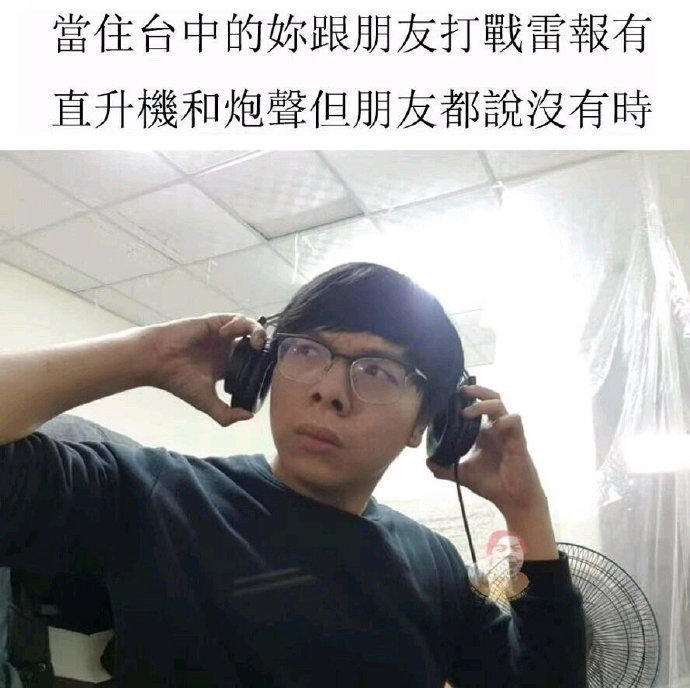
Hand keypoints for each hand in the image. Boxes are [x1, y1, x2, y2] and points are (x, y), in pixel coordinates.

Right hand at [146, 313, 266, 426]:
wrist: (157, 361)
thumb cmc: (178, 381)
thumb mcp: (205, 402)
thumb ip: (226, 414)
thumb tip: (250, 416)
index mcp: (227, 366)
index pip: (254, 363)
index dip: (264, 366)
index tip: (271, 372)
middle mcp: (227, 349)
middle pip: (257, 344)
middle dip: (267, 348)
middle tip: (268, 356)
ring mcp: (222, 335)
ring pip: (250, 328)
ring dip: (257, 333)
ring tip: (256, 344)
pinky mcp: (216, 322)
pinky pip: (236, 318)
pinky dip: (239, 324)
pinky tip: (228, 335)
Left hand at [426, 385, 546, 515]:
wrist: (512, 500)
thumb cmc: (491, 483)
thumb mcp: (462, 474)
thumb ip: (445, 467)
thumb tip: (427, 462)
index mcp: (483, 432)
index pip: (476, 406)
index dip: (465, 399)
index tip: (449, 396)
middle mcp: (495, 428)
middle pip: (490, 397)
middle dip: (476, 390)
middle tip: (460, 391)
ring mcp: (507, 432)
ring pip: (500, 405)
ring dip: (483, 404)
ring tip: (466, 412)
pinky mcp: (518, 440)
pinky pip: (515, 421)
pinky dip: (505, 419)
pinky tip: (494, 426)